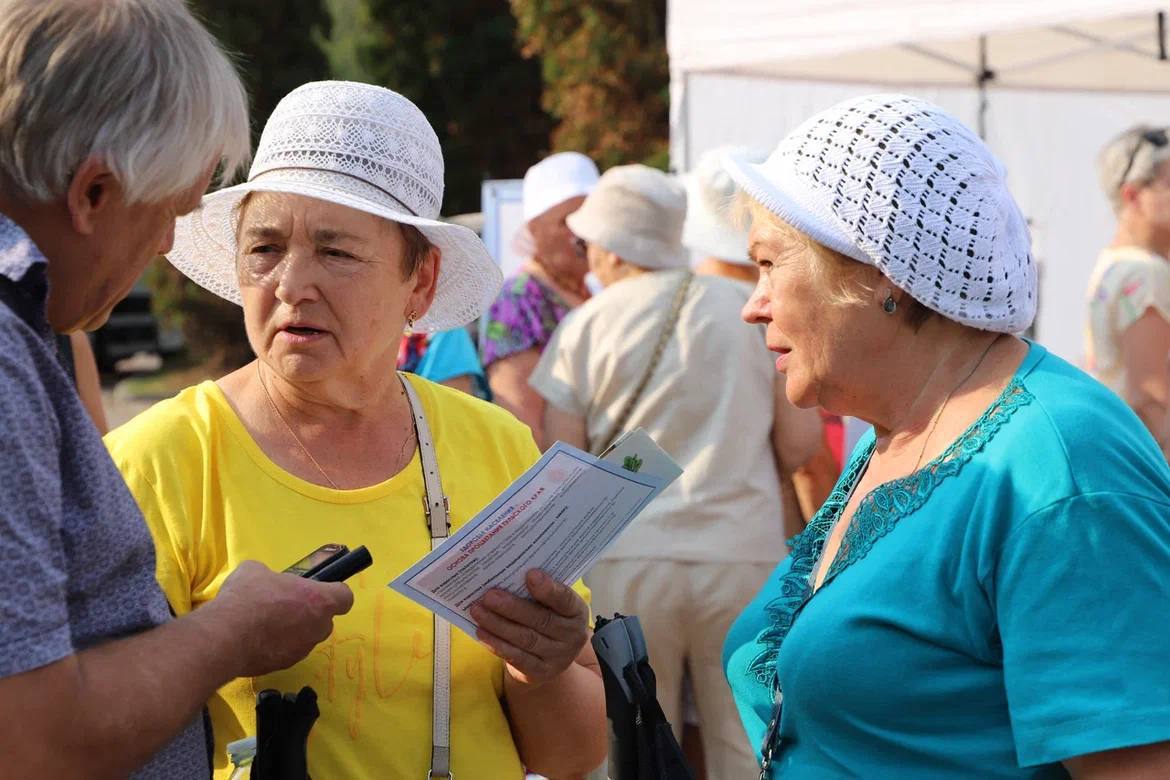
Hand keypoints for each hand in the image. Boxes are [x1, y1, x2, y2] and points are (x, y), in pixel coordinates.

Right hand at [204, 560, 353, 676]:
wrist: (226, 636)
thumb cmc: (248, 597)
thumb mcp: (255, 571)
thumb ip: (271, 576)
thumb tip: (265, 580)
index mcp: (320, 601)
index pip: (345, 598)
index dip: (334, 593)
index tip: (319, 591)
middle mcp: (318, 627)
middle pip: (324, 620)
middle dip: (309, 613)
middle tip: (285, 605)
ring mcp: (302, 650)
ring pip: (305, 638)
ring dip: (292, 631)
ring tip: (265, 623)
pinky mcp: (284, 666)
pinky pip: (287, 652)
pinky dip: (276, 647)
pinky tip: (255, 639)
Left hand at [470, 570, 589, 687]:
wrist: (552, 656)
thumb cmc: (547, 617)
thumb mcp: (551, 604)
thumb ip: (537, 591)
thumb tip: (507, 573)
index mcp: (576, 611)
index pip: (565, 599)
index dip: (549, 588)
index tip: (530, 575)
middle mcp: (572, 636)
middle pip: (541, 620)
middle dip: (512, 607)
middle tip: (489, 595)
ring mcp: (558, 657)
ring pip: (525, 639)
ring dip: (498, 624)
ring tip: (477, 611)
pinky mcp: (541, 672)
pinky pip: (517, 658)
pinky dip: (497, 644)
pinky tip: (481, 632)